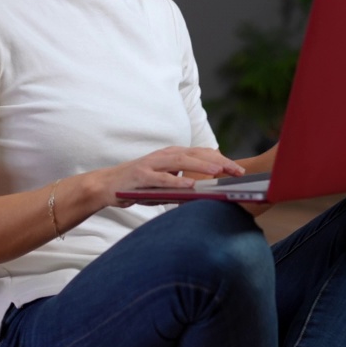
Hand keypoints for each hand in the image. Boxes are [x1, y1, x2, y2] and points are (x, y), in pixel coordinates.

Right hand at [106, 146, 243, 207]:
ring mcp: (152, 164)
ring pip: (181, 161)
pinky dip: (177, 181)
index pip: (202, 154)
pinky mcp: (141, 175)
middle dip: (219, 161)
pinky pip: (162, 178)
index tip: (238, 170)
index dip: (221, 160)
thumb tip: (206, 192)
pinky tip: (191, 185)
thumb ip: (184, 184)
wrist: (107, 185)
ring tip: (219, 172)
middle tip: (237, 171)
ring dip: (201, 166)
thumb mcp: (165, 183)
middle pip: (196, 154)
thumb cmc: (139, 185)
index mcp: (172, 155)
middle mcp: (164, 155)